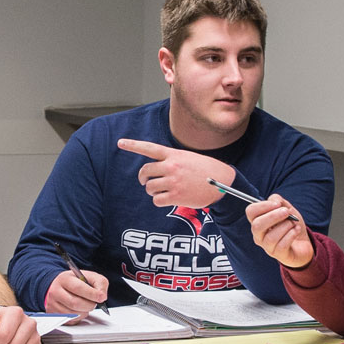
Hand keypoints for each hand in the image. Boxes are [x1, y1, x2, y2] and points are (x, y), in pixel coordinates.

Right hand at [44, 268, 109, 314]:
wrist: (59, 286)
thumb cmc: (75, 282)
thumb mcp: (89, 276)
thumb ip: (99, 283)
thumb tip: (102, 296)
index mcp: (65, 279)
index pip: (78, 288)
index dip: (92, 294)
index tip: (101, 297)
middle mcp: (56, 291)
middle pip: (75, 303)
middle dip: (89, 305)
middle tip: (94, 303)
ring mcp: (53, 304)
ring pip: (74, 314)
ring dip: (85, 312)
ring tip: (86, 305)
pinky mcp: (54, 314)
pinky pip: (71, 320)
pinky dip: (79, 317)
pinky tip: (79, 310)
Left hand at [118, 138, 232, 208]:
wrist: (223, 183)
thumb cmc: (206, 170)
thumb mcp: (189, 158)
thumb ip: (172, 160)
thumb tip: (156, 170)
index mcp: (174, 155)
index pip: (149, 148)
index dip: (133, 145)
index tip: (120, 143)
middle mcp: (172, 166)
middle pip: (145, 171)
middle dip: (143, 177)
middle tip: (146, 181)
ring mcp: (173, 182)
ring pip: (149, 187)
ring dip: (152, 190)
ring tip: (162, 190)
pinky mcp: (176, 196)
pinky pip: (157, 200)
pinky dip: (159, 201)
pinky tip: (168, 199)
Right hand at [247, 194, 313, 267]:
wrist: (303, 242)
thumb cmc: (291, 225)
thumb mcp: (286, 209)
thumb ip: (279, 201)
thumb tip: (275, 201)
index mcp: (258, 222)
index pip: (250, 212)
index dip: (263, 205)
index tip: (277, 204)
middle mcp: (259, 235)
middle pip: (257, 226)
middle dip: (274, 216)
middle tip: (287, 213)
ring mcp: (267, 247)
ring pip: (271, 237)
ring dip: (286, 226)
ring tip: (293, 223)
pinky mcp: (278, 255)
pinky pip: (282, 245)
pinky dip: (292, 234)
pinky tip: (296, 230)